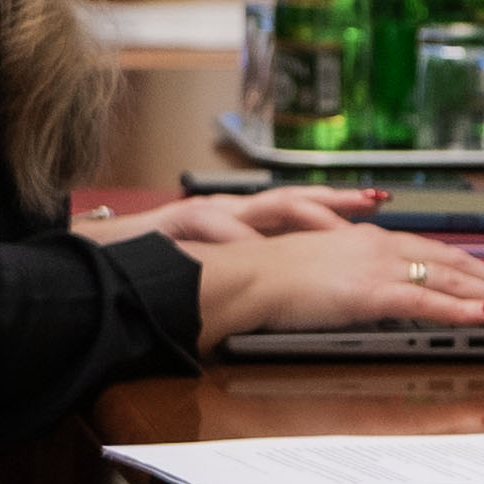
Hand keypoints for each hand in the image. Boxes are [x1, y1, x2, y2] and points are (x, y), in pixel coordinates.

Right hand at [77, 187, 384, 251]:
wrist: (103, 260)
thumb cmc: (161, 265)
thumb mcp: (215, 265)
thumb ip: (252, 266)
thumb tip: (298, 286)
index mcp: (243, 220)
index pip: (302, 208)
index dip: (342, 204)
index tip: (381, 202)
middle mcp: (230, 209)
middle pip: (293, 199)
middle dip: (335, 198)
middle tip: (372, 201)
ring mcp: (205, 214)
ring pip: (260, 206)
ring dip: (297, 211)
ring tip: (332, 222)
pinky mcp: (176, 224)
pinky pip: (212, 226)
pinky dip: (236, 235)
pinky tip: (258, 244)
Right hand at [191, 223, 483, 341]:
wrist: (246, 277)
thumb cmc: (275, 279)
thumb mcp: (328, 272)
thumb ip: (360, 279)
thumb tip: (383, 293)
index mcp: (374, 239)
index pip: (441, 252)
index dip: (478, 270)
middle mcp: (385, 245)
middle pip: (458, 262)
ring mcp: (380, 267)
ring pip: (453, 279)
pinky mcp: (372, 291)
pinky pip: (429, 301)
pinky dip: (464, 309)